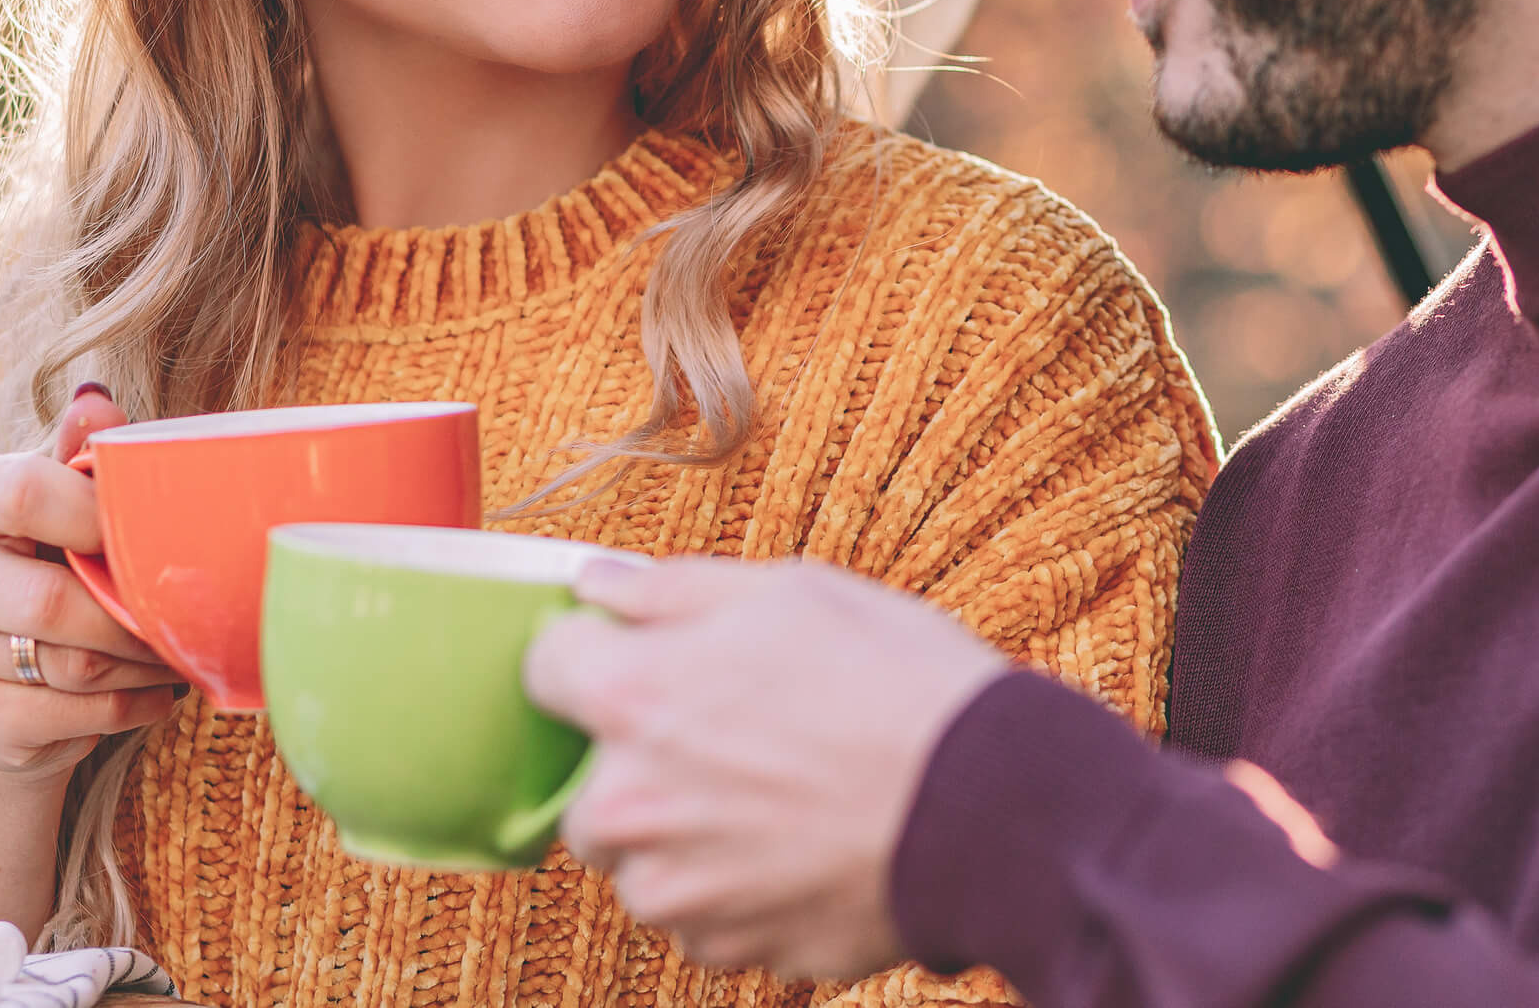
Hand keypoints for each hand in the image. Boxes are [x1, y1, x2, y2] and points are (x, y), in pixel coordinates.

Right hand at [0, 384, 182, 782]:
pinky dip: (131, 705)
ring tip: (175, 648)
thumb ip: (79, 452)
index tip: (146, 532)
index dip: (97, 515)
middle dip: (129, 615)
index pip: (22, 494)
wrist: (1, 668)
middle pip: (46, 601)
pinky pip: (71, 717)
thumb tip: (97, 401)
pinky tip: (154, 689)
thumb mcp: (66, 497)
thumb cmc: (49, 558)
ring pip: (68, 667)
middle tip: (181, 614)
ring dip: (141, 663)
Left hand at [522, 557, 1008, 979]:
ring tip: (780, 794)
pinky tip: (802, 846)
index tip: (630, 656)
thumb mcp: (788, 590)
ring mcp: (679, 894)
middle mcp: (632, 807)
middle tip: (729, 737)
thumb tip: (599, 588)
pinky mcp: (733, 949)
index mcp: (633, 700)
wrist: (996, 807)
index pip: (542, 669)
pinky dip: (736, 889)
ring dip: (686, 836)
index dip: (590, 655)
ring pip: (644, 863)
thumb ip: (670, 591)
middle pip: (587, 787)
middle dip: (637, 764)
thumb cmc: (898, 682)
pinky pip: (704, 918)